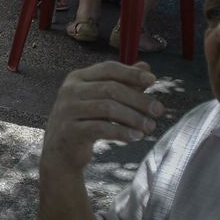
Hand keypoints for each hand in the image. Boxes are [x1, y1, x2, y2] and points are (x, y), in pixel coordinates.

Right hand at [41, 62, 163, 175]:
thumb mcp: (102, 100)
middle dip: (139, 99)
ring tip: (149, 127)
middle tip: (159, 110)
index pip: (108, 68)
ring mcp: (67, 110)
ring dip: (133, 117)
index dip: (131, 73)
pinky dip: (122, 132)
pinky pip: (101, 128)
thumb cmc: (84, 122)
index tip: (153, 80)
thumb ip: (123, 83)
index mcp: (77, 78)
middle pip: (111, 89)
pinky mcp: (69, 130)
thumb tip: (146, 67)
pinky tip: (135, 137)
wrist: (60, 153)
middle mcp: (70, 90)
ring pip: (108, 108)